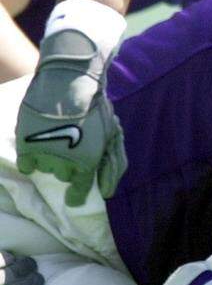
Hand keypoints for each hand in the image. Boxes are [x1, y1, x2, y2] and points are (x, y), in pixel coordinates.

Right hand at [16, 30, 126, 206]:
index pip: (80, 189)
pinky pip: (26, 165)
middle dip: (69, 167)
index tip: (73, 199)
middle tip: (71, 148)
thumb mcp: (112, 135)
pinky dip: (31, 160)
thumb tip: (107, 192)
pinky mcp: (26, 145)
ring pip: (46, 170)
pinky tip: (38, 148)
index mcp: (88, 162)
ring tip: (56, 141)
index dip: (77, 196)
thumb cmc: (95, 108)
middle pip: (64, 177)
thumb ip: (112, 164)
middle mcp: (65, 163)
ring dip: (51, 160)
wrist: (68, 84)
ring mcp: (44, 155)